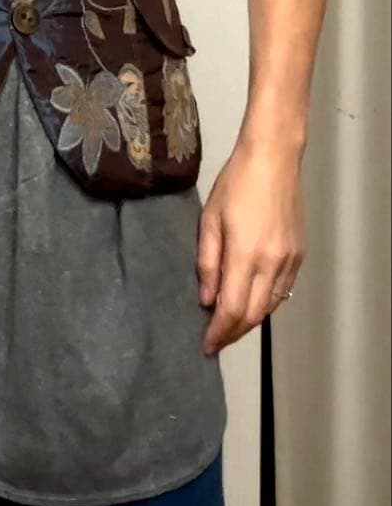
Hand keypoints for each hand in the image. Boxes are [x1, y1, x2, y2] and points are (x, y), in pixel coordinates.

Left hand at [197, 137, 306, 355]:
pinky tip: (252, 301)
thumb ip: (208, 262)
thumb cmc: (235, 184)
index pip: (232, 309)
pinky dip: (266, 304)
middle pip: (254, 315)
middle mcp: (273, 264)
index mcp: (246, 256)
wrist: (273, 159)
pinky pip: (283, 291)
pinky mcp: (300, 254)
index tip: (206, 346)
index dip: (218, 332)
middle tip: (215, 341)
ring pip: (271, 306)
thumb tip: (206, 299)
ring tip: (229, 326)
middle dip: (233, 333)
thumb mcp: (210, 220)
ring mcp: (290, 261)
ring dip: (250, 321)